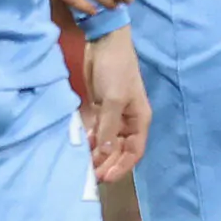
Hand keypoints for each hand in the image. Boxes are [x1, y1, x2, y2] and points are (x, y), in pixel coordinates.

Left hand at [83, 30, 151, 182]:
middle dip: (107, 163)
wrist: (104, 43)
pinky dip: (90, 140)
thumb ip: (109, 128)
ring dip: (97, 154)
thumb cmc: (116, 70)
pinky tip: (81, 147)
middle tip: (90, 175)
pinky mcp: (100, 110)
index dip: (121, 167)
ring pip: (106, 143)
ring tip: (83, 164)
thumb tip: (105, 154)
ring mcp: (113, 116)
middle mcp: (128, 122)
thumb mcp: (114, 100)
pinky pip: (96, 132)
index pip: (134, 152)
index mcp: (139, 120)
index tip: (106, 177)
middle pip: (119, 151)